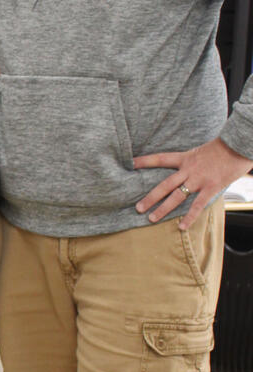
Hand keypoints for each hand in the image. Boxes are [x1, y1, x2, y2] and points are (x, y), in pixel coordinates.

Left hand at [134, 137, 252, 228]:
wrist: (239, 145)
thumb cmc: (225, 148)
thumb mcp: (203, 150)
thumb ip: (194, 161)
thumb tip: (187, 169)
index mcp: (186, 158)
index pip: (161, 159)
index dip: (145, 161)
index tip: (130, 164)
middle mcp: (189, 169)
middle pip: (164, 185)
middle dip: (150, 197)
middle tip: (138, 208)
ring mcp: (199, 180)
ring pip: (176, 196)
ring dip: (163, 208)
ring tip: (151, 219)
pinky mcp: (211, 187)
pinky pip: (197, 205)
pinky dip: (189, 217)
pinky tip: (181, 227)